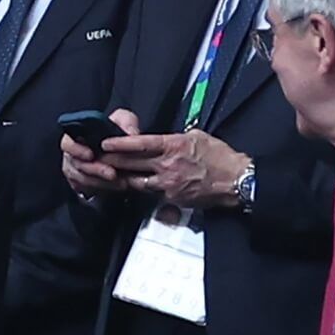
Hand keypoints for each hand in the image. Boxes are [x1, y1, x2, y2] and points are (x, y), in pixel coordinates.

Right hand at [61, 108, 142, 195]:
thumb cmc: (116, 131)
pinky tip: (117, 187)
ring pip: (82, 179)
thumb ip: (126, 122)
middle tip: (111, 173)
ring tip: (121, 182)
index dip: (76, 150)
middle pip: (76, 165)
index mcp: (76, 136)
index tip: (90, 155)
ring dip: (101, 182)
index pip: (67, 143)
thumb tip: (130, 132)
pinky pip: (87, 189)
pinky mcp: (82, 184)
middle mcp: (72, 154)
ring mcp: (75, 170)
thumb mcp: (124, 120)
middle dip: (94, 170)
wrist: (121, 150)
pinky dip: (103, 189)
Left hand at [101, 129, 250, 208]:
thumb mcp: (197, 137)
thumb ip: (176, 139)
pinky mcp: (172, 198)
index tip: (105, 142)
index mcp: (173, 146)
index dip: (120, 143)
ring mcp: (168, 184)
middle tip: (99, 159)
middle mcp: (167, 165)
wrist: (236, 180)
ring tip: (113, 175)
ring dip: (126, 178)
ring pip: (138, 182)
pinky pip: (153, 193)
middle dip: (113, 161)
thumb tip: (165, 140)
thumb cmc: (220, 157)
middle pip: (132, 164)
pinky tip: (139, 186)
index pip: (140, 144)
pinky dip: (146, 189)